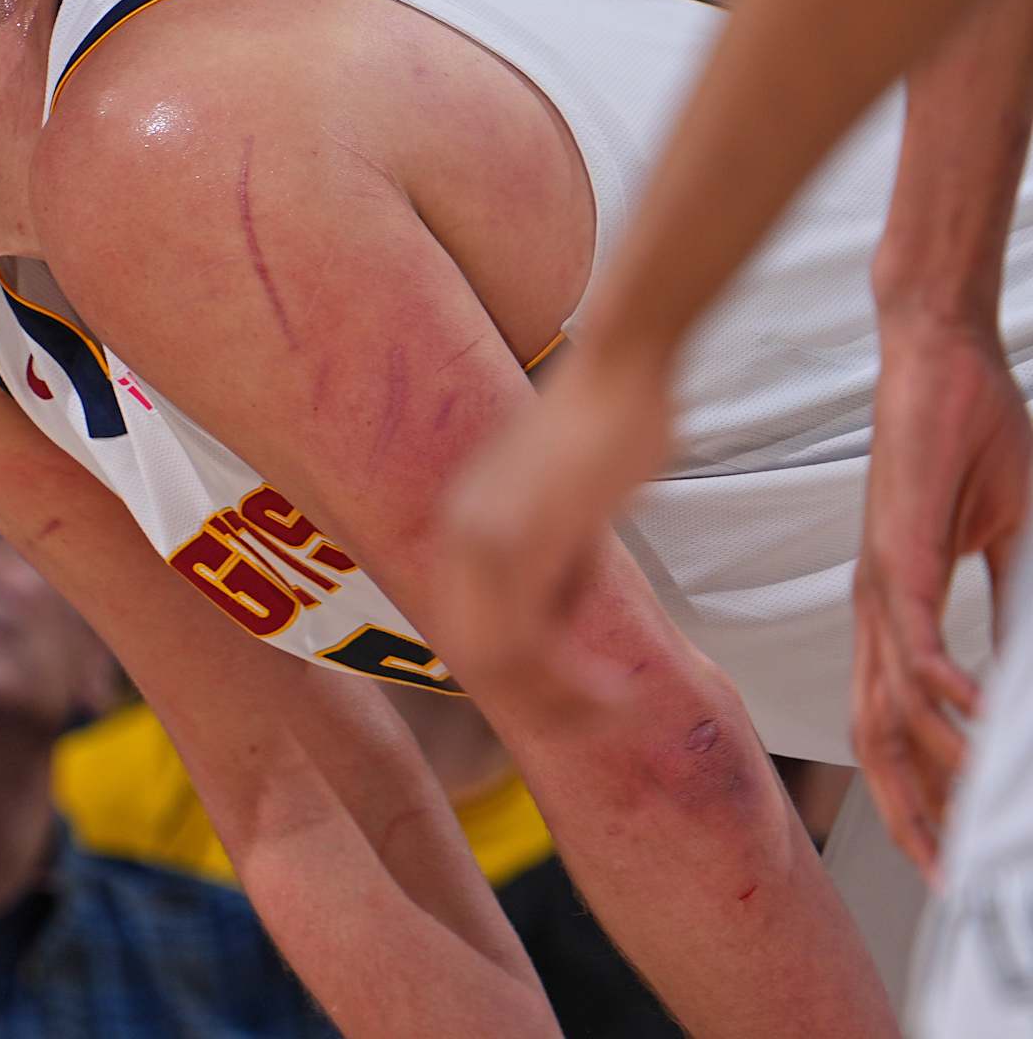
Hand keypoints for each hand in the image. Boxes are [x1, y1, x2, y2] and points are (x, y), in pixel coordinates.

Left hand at [431, 346, 674, 720]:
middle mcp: (459, 531)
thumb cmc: (610, 425)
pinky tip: (615, 690)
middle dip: (537, 702)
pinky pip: (528, 640)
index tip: (571, 698)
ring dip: (559, 700)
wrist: (622, 365)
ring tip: (613, 707)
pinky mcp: (523, 537)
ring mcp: (484, 534)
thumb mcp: (572, 510)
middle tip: (596, 717)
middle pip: (473, 656)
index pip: (465, 629)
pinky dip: (570, 681)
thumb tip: (560, 623)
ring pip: (497, 659)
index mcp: (462, 523)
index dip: (516, 679)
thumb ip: (555, 564)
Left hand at [851, 318, 1030, 877]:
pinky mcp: (900, 544)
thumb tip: (1025, 682)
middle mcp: (876, 605)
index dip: (917, 790)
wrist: (939, 357)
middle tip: (947, 877)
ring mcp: (881, 578)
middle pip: (877, 733)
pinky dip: (943, 684)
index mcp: (895, 608)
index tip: (950, 852)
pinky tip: (975, 721)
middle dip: (910, 812)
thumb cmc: (967, 441)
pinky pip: (914, 630)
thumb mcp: (1007, 545)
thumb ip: (1016, 612)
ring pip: (891, 697)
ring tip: (971, 827)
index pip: (896, 719)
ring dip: (932, 766)